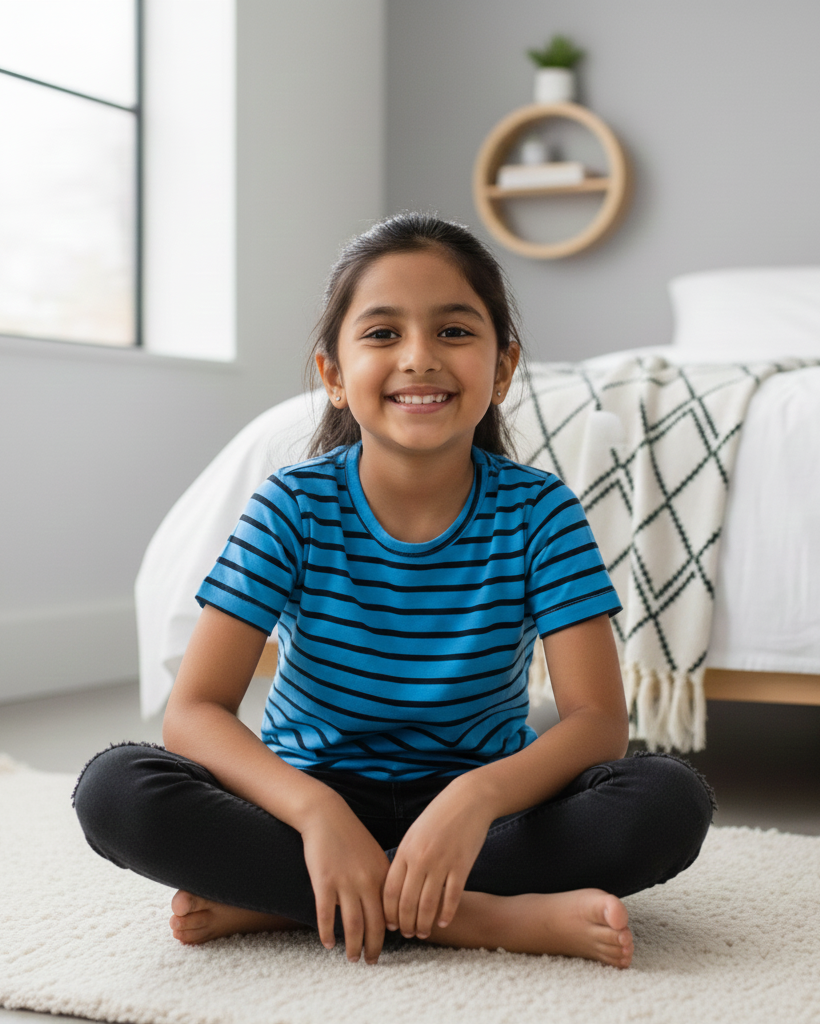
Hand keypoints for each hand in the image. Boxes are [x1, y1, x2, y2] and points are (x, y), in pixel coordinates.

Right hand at [300, 796, 390, 963]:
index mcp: (382, 874)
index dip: (391, 934)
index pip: (392, 913)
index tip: (388, 945)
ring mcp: (345, 882)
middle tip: (371, 962)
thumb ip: (381, 881)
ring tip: (352, 958)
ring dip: (353, 946)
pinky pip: (327, 915)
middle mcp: (367, 881)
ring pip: (353, 925)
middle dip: (374, 947)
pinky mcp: (324, 882)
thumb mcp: (374, 856)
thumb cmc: (351, 836)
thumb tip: (386, 912)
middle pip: (375, 925)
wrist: (327, 816)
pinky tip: (328, 944)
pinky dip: (327, 933)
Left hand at [382, 777, 494, 939]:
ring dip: (423, 924)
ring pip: (427, 905)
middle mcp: (420, 858)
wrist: (467, 800)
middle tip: (406, 934)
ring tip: (422, 932)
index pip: (390, 890)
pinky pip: (451, 897)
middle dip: (404, 924)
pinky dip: (446, 914)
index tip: (390, 925)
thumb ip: (405, 857)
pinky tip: (443, 922)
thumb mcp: (414, 833)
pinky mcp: (462, 866)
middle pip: (407, 902)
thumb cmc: (439, 817)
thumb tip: (395, 885)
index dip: (388, 912)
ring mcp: (441, 863)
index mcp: (405, 850)